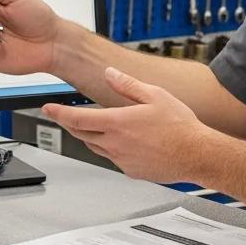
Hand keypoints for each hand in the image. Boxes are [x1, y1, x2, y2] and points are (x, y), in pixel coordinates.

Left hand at [41, 67, 211, 183]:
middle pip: (81, 134)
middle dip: (69, 123)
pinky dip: (109, 148)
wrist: (198, 154)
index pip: (77, 118)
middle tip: (63, 114)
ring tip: (93, 124)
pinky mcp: (131, 171)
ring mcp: (122, 160)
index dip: (58, 113)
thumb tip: (110, 73)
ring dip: (89, 135)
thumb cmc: (180, 126)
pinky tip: (120, 140)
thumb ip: (127, 84)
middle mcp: (115, 144)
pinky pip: (112, 158)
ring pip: (95, 147)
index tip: (47, 108)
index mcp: (118, 123)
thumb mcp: (154, 94)